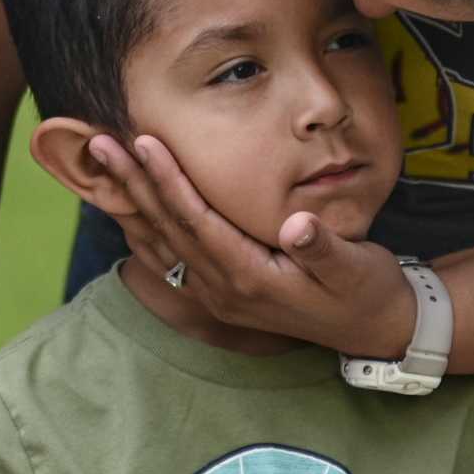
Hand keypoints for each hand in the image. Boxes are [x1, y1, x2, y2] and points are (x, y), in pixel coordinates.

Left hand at [90, 133, 415, 356]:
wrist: (376, 331)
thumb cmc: (368, 292)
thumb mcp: (357, 269)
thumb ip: (325, 248)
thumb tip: (299, 225)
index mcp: (252, 279)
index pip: (198, 222)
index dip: (169, 181)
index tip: (143, 142)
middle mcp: (225, 290)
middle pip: (167, 229)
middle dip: (132, 183)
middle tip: (98, 142)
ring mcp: (220, 294)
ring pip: (162, 242)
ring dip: (131, 201)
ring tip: (102, 163)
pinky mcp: (223, 290)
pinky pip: (170, 255)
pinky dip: (145, 225)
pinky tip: (127, 203)